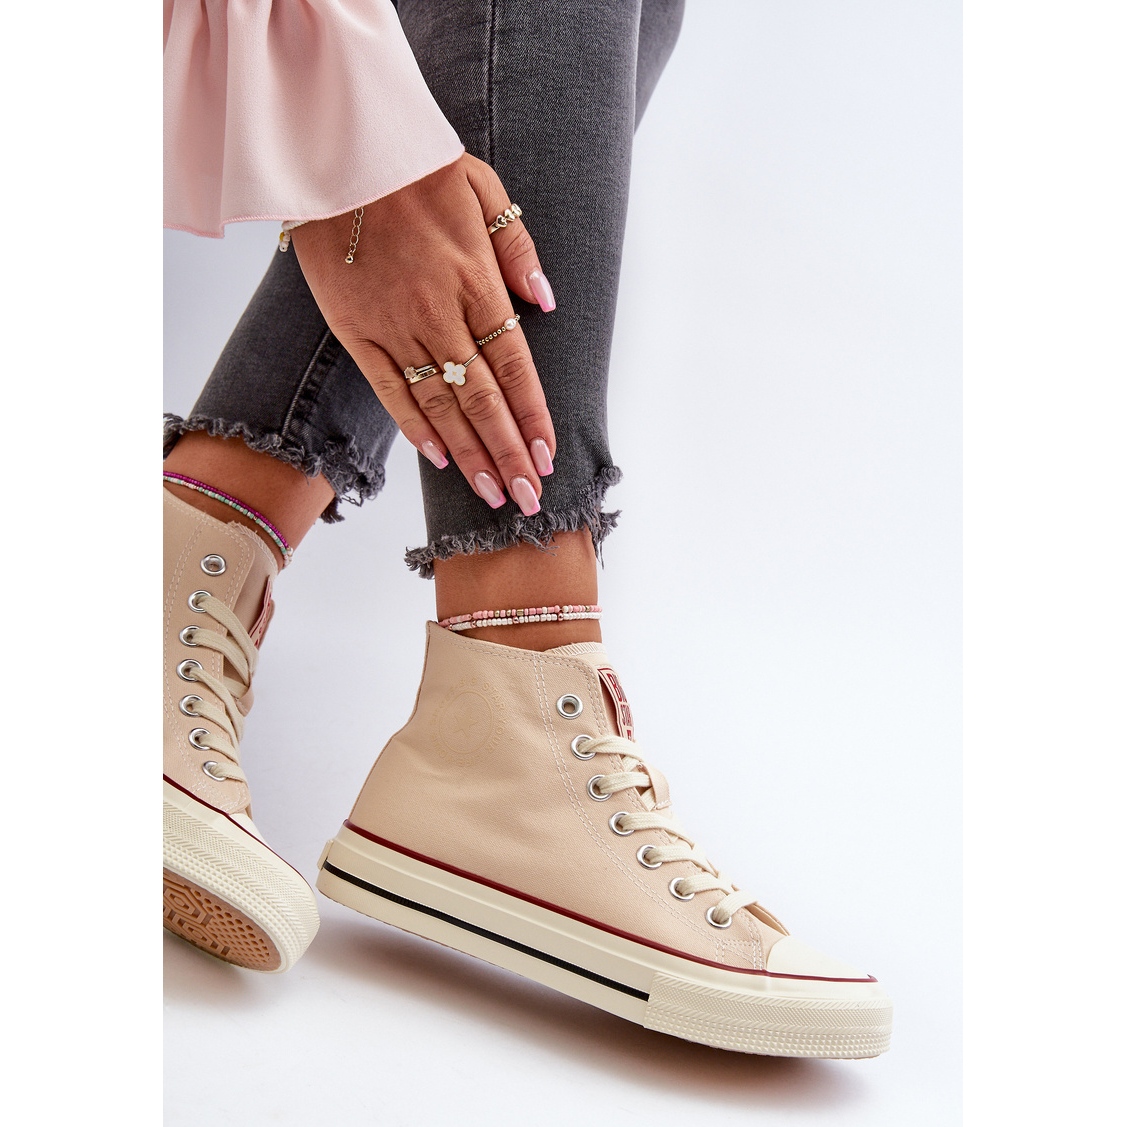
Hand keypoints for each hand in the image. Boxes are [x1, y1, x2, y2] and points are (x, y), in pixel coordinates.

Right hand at [291, 154, 556, 514]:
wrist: (336, 152)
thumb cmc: (414, 167)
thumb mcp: (482, 188)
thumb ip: (517, 249)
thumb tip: (546, 303)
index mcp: (476, 282)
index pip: (514, 366)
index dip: (532, 415)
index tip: (548, 455)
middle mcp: (440, 314)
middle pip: (483, 399)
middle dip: (509, 453)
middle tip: (528, 498)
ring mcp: (395, 327)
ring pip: (440, 405)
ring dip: (469, 454)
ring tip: (492, 493)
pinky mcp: (355, 332)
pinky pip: (389, 391)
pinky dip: (414, 427)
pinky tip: (437, 459)